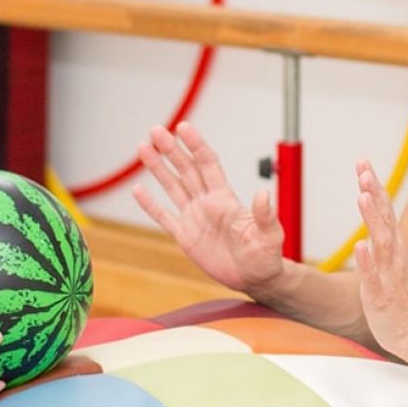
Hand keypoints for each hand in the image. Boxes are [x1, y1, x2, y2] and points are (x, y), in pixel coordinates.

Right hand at [133, 122, 285, 293]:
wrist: (255, 278)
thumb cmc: (266, 256)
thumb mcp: (269, 236)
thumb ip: (264, 216)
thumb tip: (264, 195)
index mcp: (225, 199)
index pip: (207, 164)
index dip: (195, 145)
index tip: (183, 128)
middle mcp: (207, 203)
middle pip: (186, 169)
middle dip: (171, 149)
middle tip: (156, 130)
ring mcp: (195, 218)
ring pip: (172, 186)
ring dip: (158, 167)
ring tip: (144, 148)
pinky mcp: (186, 236)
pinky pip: (164, 217)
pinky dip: (150, 204)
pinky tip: (138, 190)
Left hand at [353, 160, 407, 357]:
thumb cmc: (396, 295)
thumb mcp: (387, 257)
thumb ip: (380, 231)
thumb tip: (370, 203)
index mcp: (393, 245)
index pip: (384, 208)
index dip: (374, 185)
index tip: (363, 162)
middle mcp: (394, 255)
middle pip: (384, 218)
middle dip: (374, 192)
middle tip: (364, 169)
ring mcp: (388, 274)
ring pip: (382, 243)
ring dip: (372, 219)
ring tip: (362, 197)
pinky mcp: (381, 295)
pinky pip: (373, 276)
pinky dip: (367, 261)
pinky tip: (360, 246)